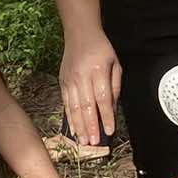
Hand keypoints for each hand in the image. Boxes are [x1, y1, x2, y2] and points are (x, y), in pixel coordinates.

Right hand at [58, 31, 120, 146]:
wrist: (80, 34)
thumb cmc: (101, 49)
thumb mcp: (115, 64)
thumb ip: (115, 86)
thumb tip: (112, 109)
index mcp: (98, 70)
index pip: (102, 98)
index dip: (105, 116)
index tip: (109, 131)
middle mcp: (82, 76)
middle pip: (86, 106)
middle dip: (90, 126)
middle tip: (94, 143)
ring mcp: (70, 80)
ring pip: (74, 107)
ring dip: (79, 126)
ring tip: (83, 141)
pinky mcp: (62, 82)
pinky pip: (66, 103)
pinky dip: (69, 118)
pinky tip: (73, 129)